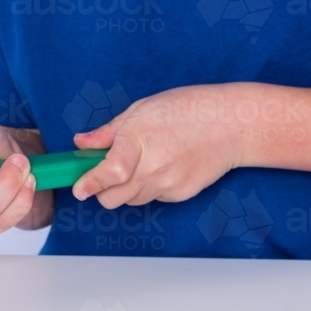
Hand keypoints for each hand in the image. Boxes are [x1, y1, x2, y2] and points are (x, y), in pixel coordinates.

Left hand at [71, 84, 244, 208]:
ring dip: (126, 189)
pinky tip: (160, 166)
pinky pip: (153, 198)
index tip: (79, 190)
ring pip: (132, 200)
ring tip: (139, 163)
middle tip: (104, 173)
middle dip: (102, 190)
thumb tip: (82, 143)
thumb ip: (108, 132)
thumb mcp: (140, 111)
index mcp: (138, 142)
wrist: (231, 125)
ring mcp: (168, 184)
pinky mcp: (180, 194)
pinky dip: (148, 188)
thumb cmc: (187, 110)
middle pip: (113, 198)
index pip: (108, 173)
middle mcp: (153, 169)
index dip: (90, 184)